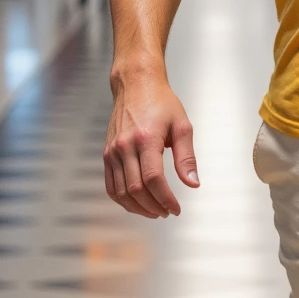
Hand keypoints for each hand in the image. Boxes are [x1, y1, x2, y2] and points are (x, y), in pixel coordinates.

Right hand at [103, 71, 198, 218]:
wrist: (136, 85)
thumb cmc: (161, 103)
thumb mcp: (182, 126)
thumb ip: (187, 157)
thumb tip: (192, 184)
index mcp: (146, 138)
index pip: (153, 179)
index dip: (166, 199)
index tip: (177, 208)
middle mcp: (125, 146)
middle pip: (136, 189)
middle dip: (154, 206)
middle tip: (168, 212)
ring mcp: (112, 151)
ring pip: (120, 191)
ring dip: (138, 208)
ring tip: (155, 211)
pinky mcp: (106, 154)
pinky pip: (110, 185)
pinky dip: (122, 200)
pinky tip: (137, 204)